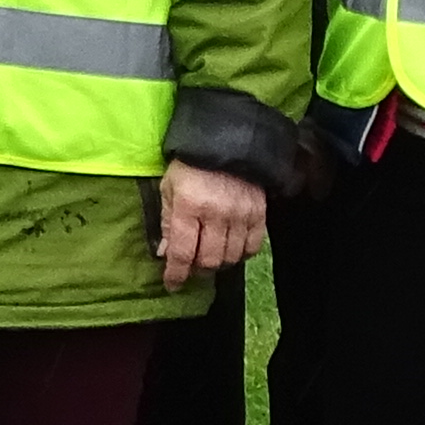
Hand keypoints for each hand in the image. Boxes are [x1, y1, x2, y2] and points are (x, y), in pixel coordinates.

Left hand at [156, 159, 267, 288]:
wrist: (227, 139)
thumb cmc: (191, 164)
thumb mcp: (169, 188)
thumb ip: (167, 222)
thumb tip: (165, 254)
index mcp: (189, 206)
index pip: (183, 252)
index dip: (176, 274)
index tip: (172, 285)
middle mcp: (216, 214)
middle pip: (209, 260)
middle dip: (197, 270)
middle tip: (192, 267)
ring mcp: (241, 214)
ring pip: (231, 257)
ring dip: (219, 264)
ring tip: (210, 257)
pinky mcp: (259, 212)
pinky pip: (253, 246)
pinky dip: (241, 254)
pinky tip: (232, 249)